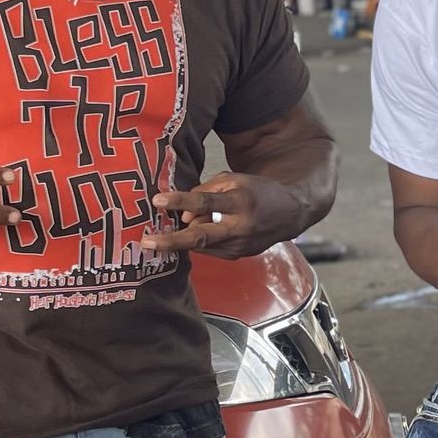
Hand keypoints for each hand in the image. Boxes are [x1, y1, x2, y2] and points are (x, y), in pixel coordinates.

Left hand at [153, 172, 290, 257]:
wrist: (290, 213)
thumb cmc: (259, 192)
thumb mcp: (234, 180)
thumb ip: (206, 192)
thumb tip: (183, 216)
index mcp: (240, 202)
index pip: (205, 201)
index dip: (180, 201)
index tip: (158, 200)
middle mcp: (240, 228)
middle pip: (199, 237)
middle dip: (171, 241)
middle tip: (147, 242)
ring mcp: (239, 246)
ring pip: (201, 243)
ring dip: (189, 234)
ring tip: (190, 223)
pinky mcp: (238, 256)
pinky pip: (210, 248)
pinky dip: (202, 239)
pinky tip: (207, 229)